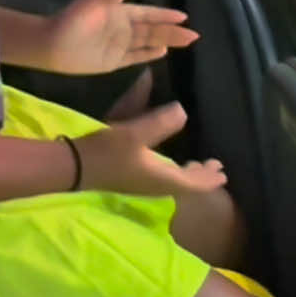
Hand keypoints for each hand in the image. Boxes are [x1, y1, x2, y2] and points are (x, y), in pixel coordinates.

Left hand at [42, 0, 196, 75]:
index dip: (164, 14)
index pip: (147, 13)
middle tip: (194, 34)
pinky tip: (163, 52)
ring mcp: (119, 45)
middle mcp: (122, 28)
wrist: (51, 45)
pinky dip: (149, 54)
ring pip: (148, 42)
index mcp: (118, 13)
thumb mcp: (87, 5)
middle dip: (172, 30)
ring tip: (187, 41)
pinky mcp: (114, 61)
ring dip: (166, 41)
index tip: (184, 16)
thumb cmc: (69, 22)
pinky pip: (136, 56)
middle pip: (152, 29)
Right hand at [78, 103, 226, 200]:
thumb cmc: (107, 152)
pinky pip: (161, 178)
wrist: (73, 167)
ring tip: (195, 166)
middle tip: (214, 168)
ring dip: (187, 175)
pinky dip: (172, 171)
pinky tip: (165, 162)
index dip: (209, 177)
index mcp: (163, 178)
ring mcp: (141, 184)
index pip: (195, 183)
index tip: (222, 171)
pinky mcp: (130, 178)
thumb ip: (161, 122)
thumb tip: (183, 111)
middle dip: (201, 176)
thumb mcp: (134, 133)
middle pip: (185, 184)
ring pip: (172, 181)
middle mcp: (155, 185)